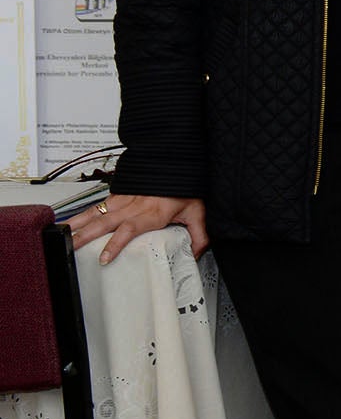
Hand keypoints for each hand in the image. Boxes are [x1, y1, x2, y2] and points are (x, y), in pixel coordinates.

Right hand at [66, 195, 206, 264]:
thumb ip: (199, 236)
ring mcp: (123, 198)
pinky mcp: (118, 193)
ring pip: (96, 212)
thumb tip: (196, 255)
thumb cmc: (185, 186)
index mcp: (152, 212)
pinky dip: (82, 214)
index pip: (129, 229)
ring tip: (63, 235)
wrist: (177, 161)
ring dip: (78, 224)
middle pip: (105, 222)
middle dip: (86, 236)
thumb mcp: (197, 212)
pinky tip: (71, 222)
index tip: (104, 258)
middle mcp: (134, 205)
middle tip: (70, 248)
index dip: (115, 244)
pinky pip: (96, 205)